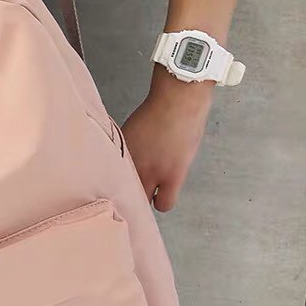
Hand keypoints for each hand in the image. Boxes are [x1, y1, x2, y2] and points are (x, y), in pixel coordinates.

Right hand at [121, 67, 212, 211]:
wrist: (176, 100)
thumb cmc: (187, 124)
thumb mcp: (184, 158)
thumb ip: (168, 175)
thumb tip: (156, 183)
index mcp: (172, 176)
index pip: (164, 205)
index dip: (161, 201)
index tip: (158, 196)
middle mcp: (151, 171)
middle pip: (140, 198)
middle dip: (142, 194)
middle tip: (143, 185)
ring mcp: (134, 158)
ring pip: (125, 182)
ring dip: (128, 178)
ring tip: (133, 169)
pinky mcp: (123, 145)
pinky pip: (118, 163)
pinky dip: (121, 162)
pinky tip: (126, 155)